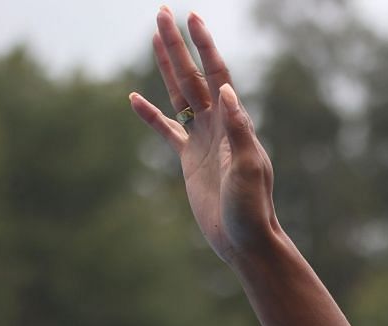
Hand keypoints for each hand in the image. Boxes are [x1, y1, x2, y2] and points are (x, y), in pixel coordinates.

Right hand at [127, 8, 279, 265]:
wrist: (246, 241)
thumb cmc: (253, 208)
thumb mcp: (249, 168)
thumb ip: (238, 130)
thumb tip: (226, 91)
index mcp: (235, 125)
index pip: (218, 75)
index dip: (204, 46)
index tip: (191, 17)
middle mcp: (219, 127)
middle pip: (194, 76)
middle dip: (179, 44)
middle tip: (163, 12)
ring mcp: (203, 141)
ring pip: (180, 94)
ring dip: (168, 66)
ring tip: (155, 37)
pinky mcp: (190, 160)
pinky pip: (167, 129)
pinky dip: (150, 114)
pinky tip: (134, 97)